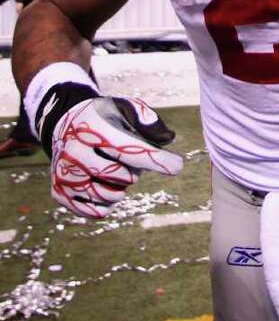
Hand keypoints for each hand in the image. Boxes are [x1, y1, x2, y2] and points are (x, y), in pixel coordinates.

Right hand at [42, 93, 182, 217]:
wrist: (67, 127)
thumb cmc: (107, 119)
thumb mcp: (127, 109)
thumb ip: (149, 120)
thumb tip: (167, 138)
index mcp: (91, 126)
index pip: (128, 148)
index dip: (155, 159)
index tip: (177, 166)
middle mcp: (73, 150)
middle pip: (122, 176)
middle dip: (136, 171)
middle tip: (130, 159)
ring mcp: (63, 173)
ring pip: (111, 196)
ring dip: (123, 187)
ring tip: (116, 170)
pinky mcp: (60, 193)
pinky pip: (97, 211)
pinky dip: (109, 202)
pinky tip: (104, 184)